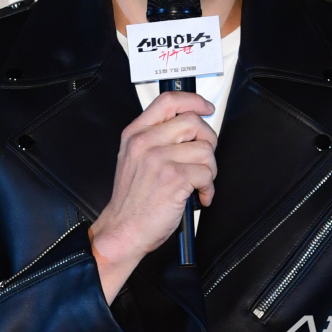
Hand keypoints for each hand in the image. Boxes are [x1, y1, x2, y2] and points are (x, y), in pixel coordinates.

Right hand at [89, 91, 216, 303]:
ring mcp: (159, 159)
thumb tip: (190, 126)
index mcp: (136, 134)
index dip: (192, 100)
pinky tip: (198, 195)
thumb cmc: (133, 199)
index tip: (205, 107)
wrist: (123, 231)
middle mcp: (145, 142)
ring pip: (204, 149)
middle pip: (192, 122)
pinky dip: (208, 188)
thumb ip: (156, 137)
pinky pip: (206, 173)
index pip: (168, 101)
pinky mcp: (173, 178)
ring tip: (198, 182)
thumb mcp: (134, 158)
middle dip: (207, 140)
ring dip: (209, 169)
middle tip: (204, 157)